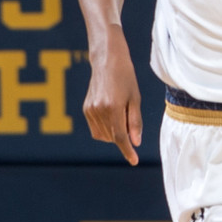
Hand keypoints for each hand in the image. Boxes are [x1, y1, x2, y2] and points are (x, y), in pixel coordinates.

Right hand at [83, 32, 142, 165]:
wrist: (107, 61)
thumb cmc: (126, 77)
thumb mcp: (135, 98)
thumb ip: (135, 121)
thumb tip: (135, 142)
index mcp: (113, 107)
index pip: (120, 137)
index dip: (128, 150)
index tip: (134, 161)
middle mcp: (99, 110)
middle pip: (112, 137)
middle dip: (123, 136)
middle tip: (129, 117)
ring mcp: (90, 110)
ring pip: (103, 136)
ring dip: (113, 134)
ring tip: (121, 112)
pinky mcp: (86, 109)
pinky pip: (96, 129)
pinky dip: (105, 129)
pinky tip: (111, 113)